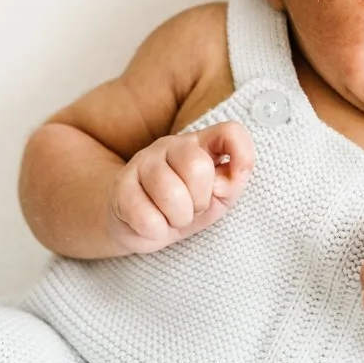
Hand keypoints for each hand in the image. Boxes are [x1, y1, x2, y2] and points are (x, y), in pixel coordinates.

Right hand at [107, 121, 254, 253]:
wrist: (140, 224)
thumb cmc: (187, 206)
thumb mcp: (219, 197)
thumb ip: (232, 182)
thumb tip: (225, 179)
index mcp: (201, 143)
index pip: (231, 131)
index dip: (242, 153)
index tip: (237, 177)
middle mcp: (171, 145)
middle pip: (197, 167)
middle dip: (200, 200)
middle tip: (193, 208)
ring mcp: (142, 162)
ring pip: (171, 193)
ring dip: (179, 218)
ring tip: (174, 217)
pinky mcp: (120, 186)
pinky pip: (146, 217)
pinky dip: (156, 230)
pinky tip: (153, 223)